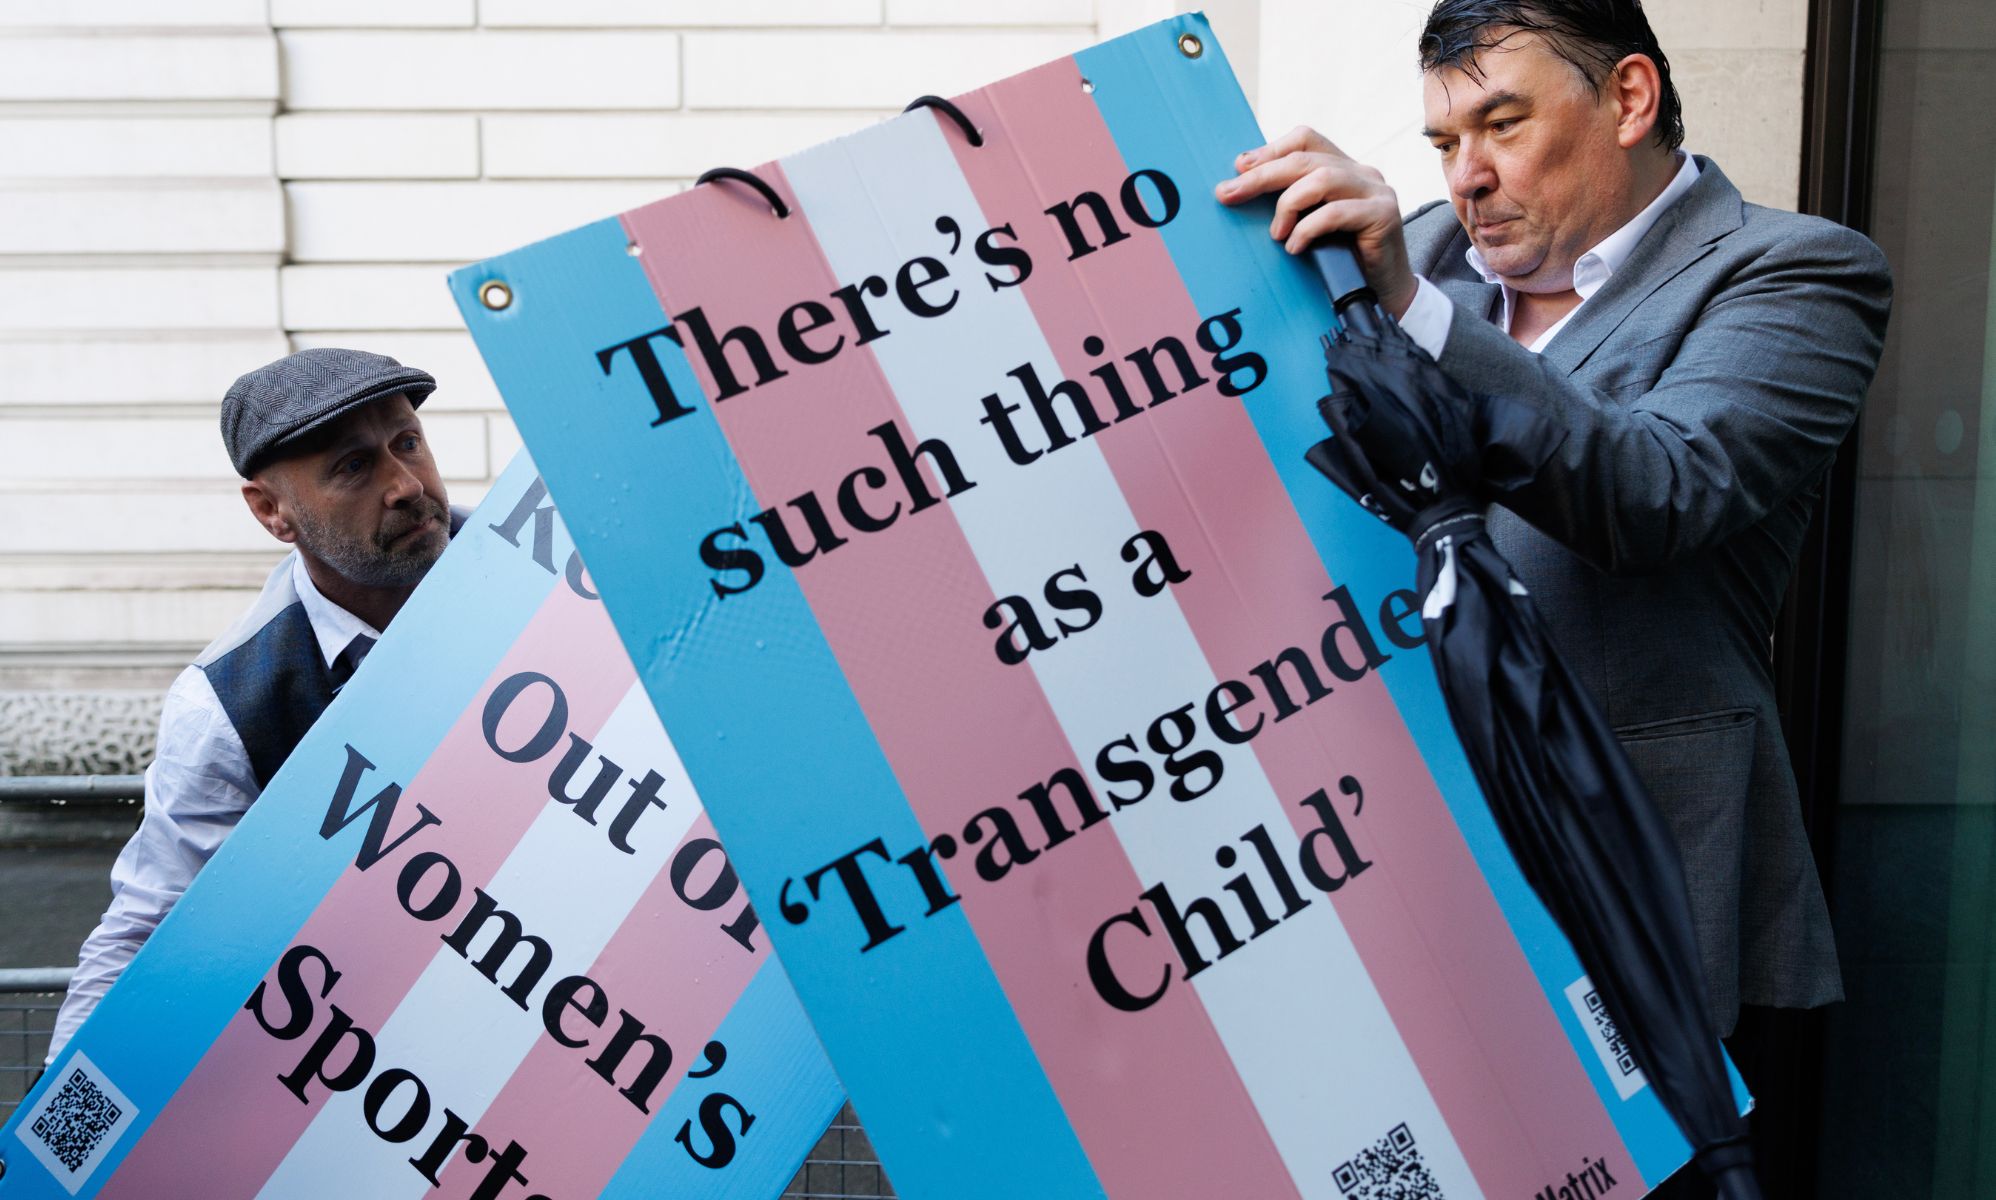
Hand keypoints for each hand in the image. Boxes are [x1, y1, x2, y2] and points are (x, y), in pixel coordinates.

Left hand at [1214, 126, 1417, 317]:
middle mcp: (1361, 173)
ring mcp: (1376, 191)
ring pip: (1321, 179)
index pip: (1305, 140)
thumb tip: (1239, 190)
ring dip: (1288, 205)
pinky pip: (1336, 212)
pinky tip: (1295, 247)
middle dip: (1261, 176)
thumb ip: (1290, 205)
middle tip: (1228, 193)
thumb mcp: (1310, 226)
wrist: (1383, 294)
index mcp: (1343, 168)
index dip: (1270, 150)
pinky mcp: (1383, 214)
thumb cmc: (1341, 261)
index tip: (1238, 168)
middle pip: (1305, 159)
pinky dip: (1308, 229)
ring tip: (1276, 234)